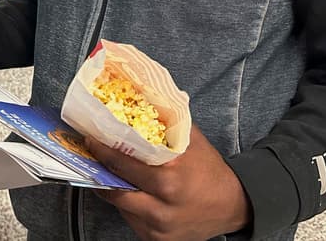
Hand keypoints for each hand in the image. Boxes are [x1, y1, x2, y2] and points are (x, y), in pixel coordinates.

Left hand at [85, 125, 250, 240]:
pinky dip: (127, 205)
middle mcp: (162, 208)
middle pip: (116, 190)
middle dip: (100, 171)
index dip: (103, 151)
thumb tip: (139, 99)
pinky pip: (131, 220)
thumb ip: (166, 123)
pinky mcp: (157, 240)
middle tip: (91, 155)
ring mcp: (159, 228)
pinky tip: (127, 190)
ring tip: (104, 171)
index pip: (124, 165)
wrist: (234, 205)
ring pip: (120, 207)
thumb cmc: (210, 171)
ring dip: (111, 189)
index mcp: (170, 180)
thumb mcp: (192, 141)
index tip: (91, 140)